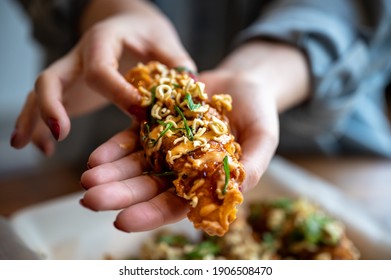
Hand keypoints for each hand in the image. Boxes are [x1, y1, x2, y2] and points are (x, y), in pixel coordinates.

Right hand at [10, 0, 194, 154]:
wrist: (126, 23)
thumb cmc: (145, 33)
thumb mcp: (163, 40)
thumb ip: (175, 61)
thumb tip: (190, 86)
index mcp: (103, 42)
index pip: (101, 70)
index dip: (118, 93)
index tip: (139, 114)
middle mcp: (79, 56)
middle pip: (52, 77)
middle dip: (52, 105)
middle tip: (61, 132)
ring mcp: (71, 73)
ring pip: (42, 92)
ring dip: (32, 119)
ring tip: (25, 146)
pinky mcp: (71, 87)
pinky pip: (48, 103)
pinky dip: (40, 125)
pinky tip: (43, 148)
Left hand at [79, 40, 309, 232]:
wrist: (243, 83)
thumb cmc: (259, 114)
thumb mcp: (264, 138)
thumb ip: (254, 163)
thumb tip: (239, 191)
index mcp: (204, 181)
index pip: (175, 204)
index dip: (150, 214)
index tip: (123, 221)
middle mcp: (180, 170)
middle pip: (147, 186)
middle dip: (120, 195)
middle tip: (91, 200)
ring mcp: (165, 147)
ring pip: (133, 165)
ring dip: (110, 173)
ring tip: (87, 179)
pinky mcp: (154, 125)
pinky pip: (130, 139)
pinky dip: (113, 149)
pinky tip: (95, 158)